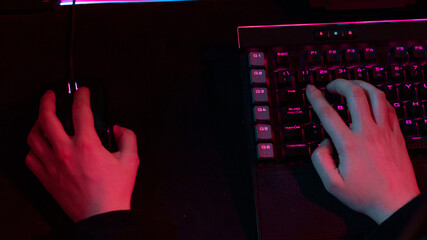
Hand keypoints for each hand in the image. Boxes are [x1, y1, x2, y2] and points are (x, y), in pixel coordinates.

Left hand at [26, 87, 139, 221]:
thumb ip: (128, 138)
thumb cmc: (113, 191)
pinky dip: (33, 148)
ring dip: (37, 123)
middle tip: (50, 96)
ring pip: (33, 137)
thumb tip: (119, 129)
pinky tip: (39, 146)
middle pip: (47, 118)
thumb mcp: (131, 160)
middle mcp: (65, 152)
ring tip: (42, 118)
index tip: (82, 92)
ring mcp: (52, 165)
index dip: (81, 96)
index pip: (80, 110)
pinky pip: (30, 158)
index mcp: (87, 144)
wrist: (100, 215)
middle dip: (47, 101)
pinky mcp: (46, 178)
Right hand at [306, 79, 419, 223]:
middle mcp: (368, 132)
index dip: (316, 98)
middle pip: (354, 94)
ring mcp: (385, 131)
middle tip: (331, 86)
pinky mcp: (396, 134)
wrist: (397, 203)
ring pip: (376, 95)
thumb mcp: (332, 185)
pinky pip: (389, 107)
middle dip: (340, 83)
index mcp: (350, 144)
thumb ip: (320, 161)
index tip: (310, 89)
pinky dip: (378, 97)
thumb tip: (323, 142)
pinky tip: (372, 100)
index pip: (328, 113)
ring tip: (352, 85)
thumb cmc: (366, 196)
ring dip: (361, 84)